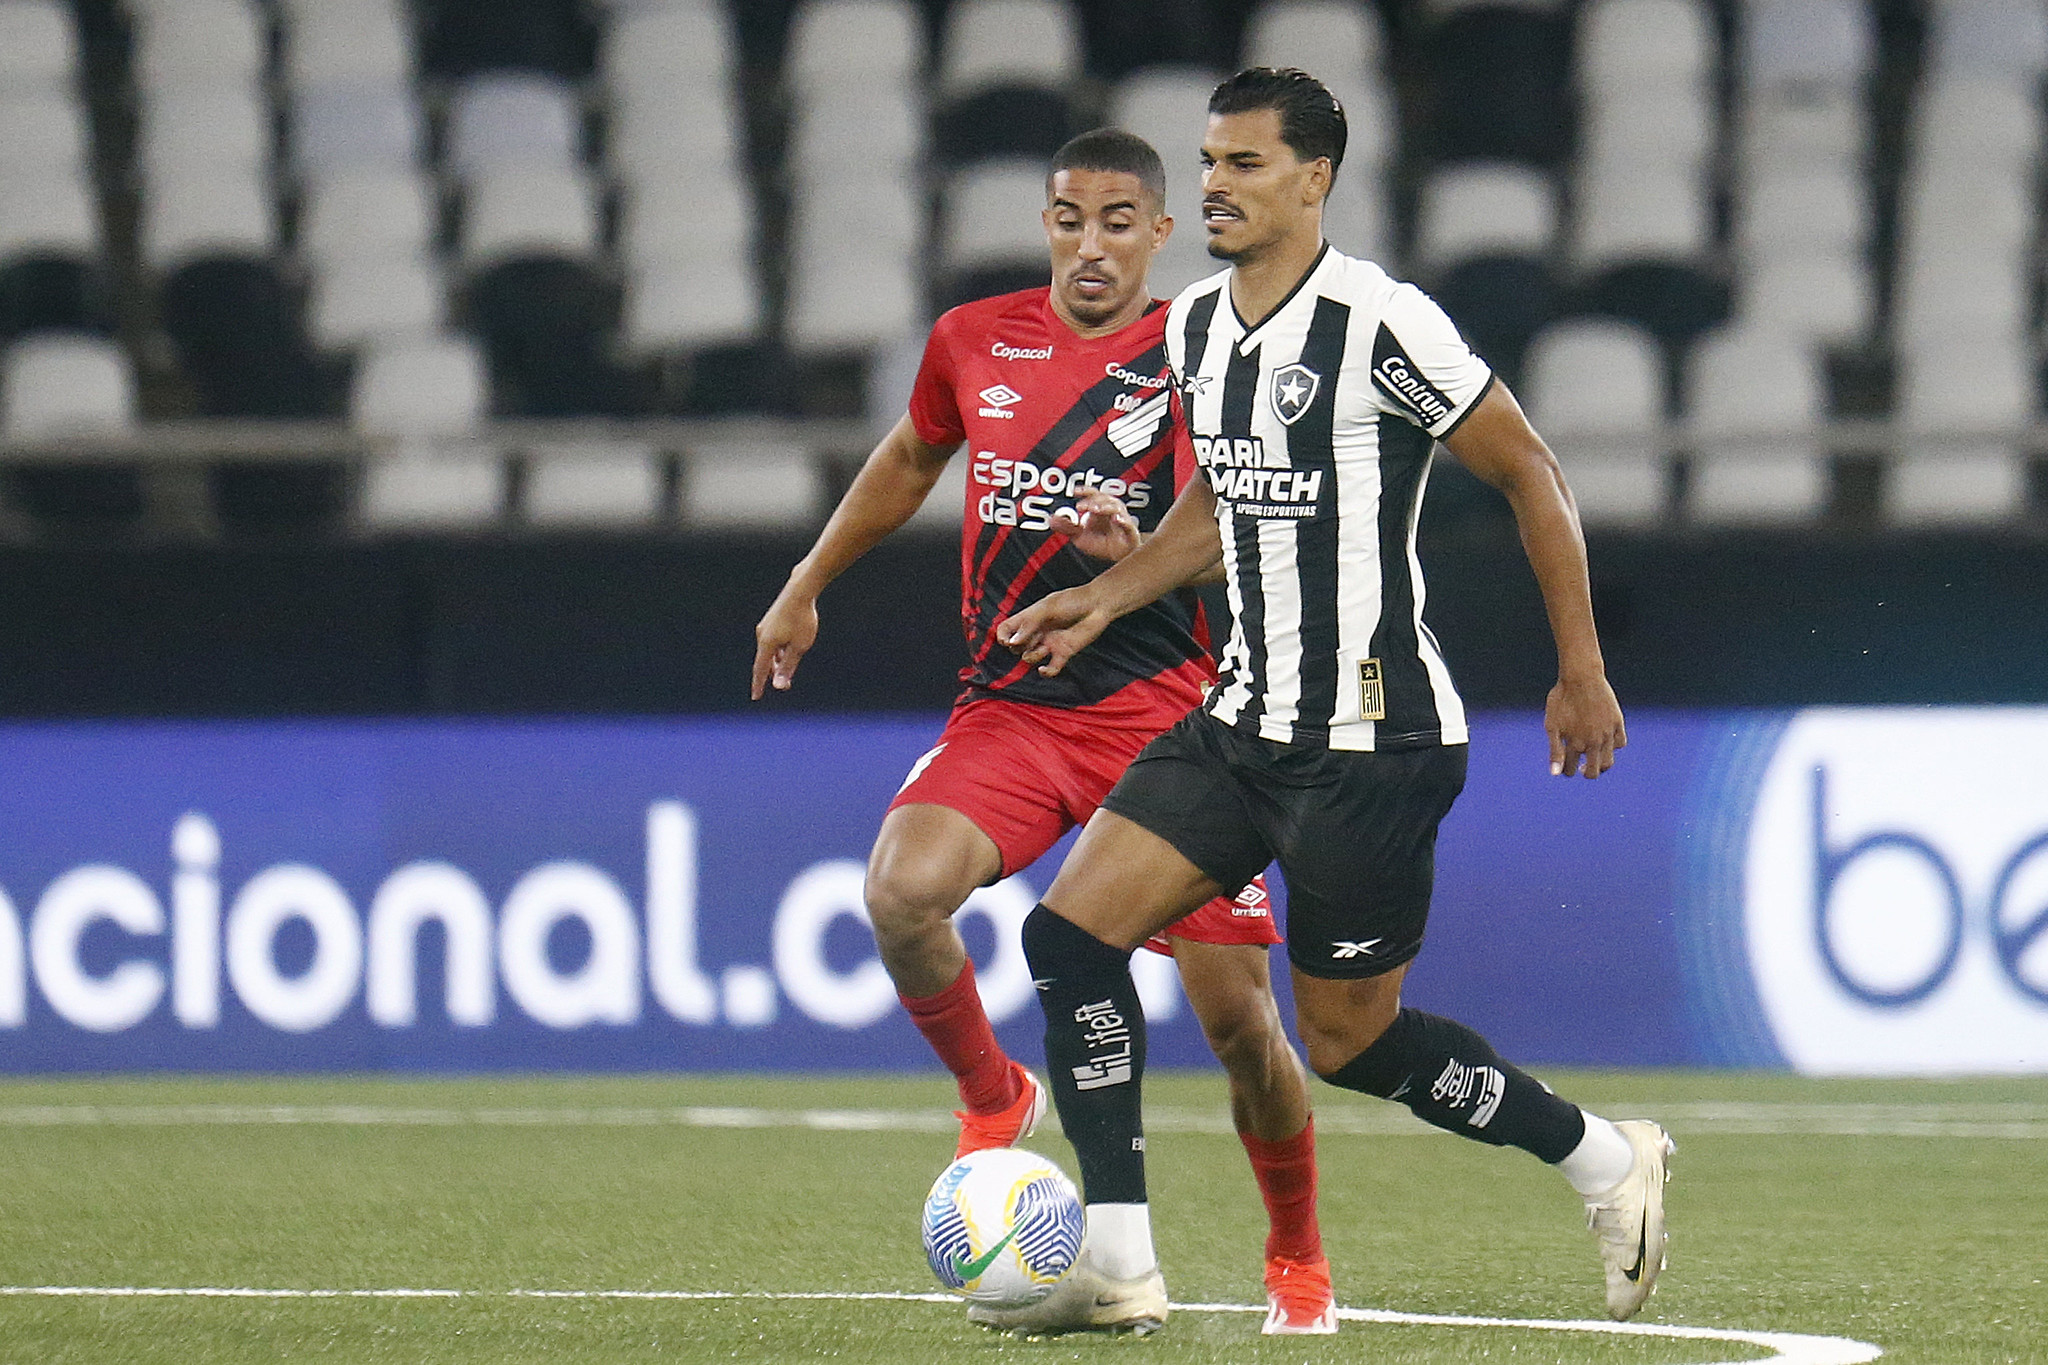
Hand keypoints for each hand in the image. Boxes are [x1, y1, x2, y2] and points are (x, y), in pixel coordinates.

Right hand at [751, 590, 818, 698]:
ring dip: (777, 660)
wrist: (800, 590)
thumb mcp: (799, 647)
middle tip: (782, 685)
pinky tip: (787, 648)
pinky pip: (772, 640)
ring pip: (769, 649)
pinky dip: (778, 649)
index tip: (756, 697)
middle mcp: (762, 635)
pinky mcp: (771, 619)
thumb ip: (788, 667)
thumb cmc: (802, 620)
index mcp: (766, 644)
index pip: (760, 670)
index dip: (759, 685)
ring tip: (786, 667)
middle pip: (765, 660)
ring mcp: (765, 626)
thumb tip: (779, 686)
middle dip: (772, 673)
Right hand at [995, 588, 1109, 677]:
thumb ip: (1029, 624)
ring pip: (1029, 658)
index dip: (1002, 636)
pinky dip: (1046, 672)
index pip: (1007, 628)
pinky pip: (1051, 668)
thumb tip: (1013, 642)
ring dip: (1032, 656)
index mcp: (1029, 618)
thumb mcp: (1047, 608)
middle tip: (1027, 641)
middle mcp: (1037, 632)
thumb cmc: (1073, 601)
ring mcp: (1049, 643)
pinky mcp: (1063, 653)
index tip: (1006, 641)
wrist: (1098, 606)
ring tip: (1044, 647)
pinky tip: (1045, 669)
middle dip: (1017, 647)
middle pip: (1015, 646)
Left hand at [1049, 491, 1139, 561]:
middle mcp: (1112, 510)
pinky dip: (1123, 520)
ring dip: (1105, 506)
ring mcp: (1122, 519)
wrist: (1119, 556)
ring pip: (1116, 507)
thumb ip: (1067, 527)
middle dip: (1092, 501)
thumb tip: (1052, 520)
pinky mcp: (1130, 532)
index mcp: (1100, 508)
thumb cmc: (1102, 543)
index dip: (1085, 491)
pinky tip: (1116, 519)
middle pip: (1104, 498)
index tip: (1075, 491)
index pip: (1093, 495)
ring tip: (1095, 509)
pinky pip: (1128, 524)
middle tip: (1081, 506)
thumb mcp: (1080, 535)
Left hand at [1545, 675, 1625, 777]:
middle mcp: (1593, 742)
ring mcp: (1607, 733)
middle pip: (1593, 772)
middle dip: (1585, 773)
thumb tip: (1556, 774)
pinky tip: (1606, 742)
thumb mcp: (1552, 724)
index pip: (1569, 770)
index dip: (1565, 770)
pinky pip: (1620, 743)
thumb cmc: (1561, 699)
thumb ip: (1554, 751)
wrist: (1581, 677)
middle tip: (1581, 768)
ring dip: (1600, 765)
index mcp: (1574, 744)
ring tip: (1594, 759)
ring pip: (1608, 762)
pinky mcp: (1617, 723)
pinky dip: (1614, 746)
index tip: (1564, 766)